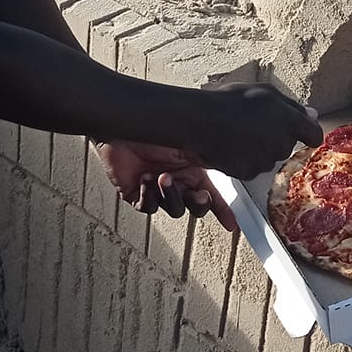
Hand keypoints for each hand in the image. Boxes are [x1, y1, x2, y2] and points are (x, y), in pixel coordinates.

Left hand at [100, 141, 236, 230]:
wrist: (119, 128)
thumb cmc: (151, 127)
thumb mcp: (187, 142)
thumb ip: (207, 157)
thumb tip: (227, 166)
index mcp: (192, 169)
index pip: (211, 193)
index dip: (223, 210)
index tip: (231, 224)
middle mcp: (176, 180)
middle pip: (195, 206)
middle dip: (198, 203)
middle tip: (198, 195)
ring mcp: (157, 189)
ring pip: (174, 209)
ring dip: (171, 195)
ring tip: (162, 177)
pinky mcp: (138, 195)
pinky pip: (149, 207)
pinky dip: (149, 195)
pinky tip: (146, 179)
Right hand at [177, 85, 323, 181]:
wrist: (202, 121)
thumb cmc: (231, 101)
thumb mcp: (265, 91)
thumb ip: (293, 106)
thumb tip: (312, 115)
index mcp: (291, 122)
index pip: (314, 135)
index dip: (308, 133)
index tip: (303, 132)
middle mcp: (282, 144)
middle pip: (287, 145)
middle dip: (276, 136)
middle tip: (255, 124)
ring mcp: (265, 161)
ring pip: (269, 157)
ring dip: (260, 148)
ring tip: (240, 133)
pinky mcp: (249, 173)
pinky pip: (252, 167)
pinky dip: (245, 159)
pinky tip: (233, 146)